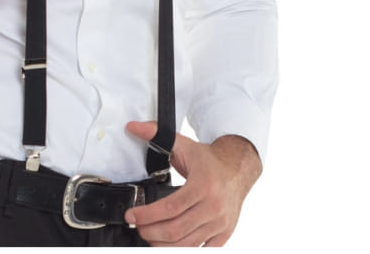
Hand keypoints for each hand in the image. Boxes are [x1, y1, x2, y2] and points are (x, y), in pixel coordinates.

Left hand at [124, 121, 261, 246]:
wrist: (237, 168)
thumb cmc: (208, 159)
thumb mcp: (183, 144)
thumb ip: (155, 133)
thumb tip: (132, 127)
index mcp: (203, 185)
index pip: (170, 207)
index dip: (147, 214)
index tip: (131, 215)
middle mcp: (214, 206)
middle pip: (176, 229)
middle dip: (151, 231)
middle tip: (137, 227)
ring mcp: (220, 223)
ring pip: (187, 243)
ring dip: (163, 245)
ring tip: (148, 236)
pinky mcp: (224, 234)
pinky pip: (203, 250)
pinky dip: (183, 250)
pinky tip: (169, 245)